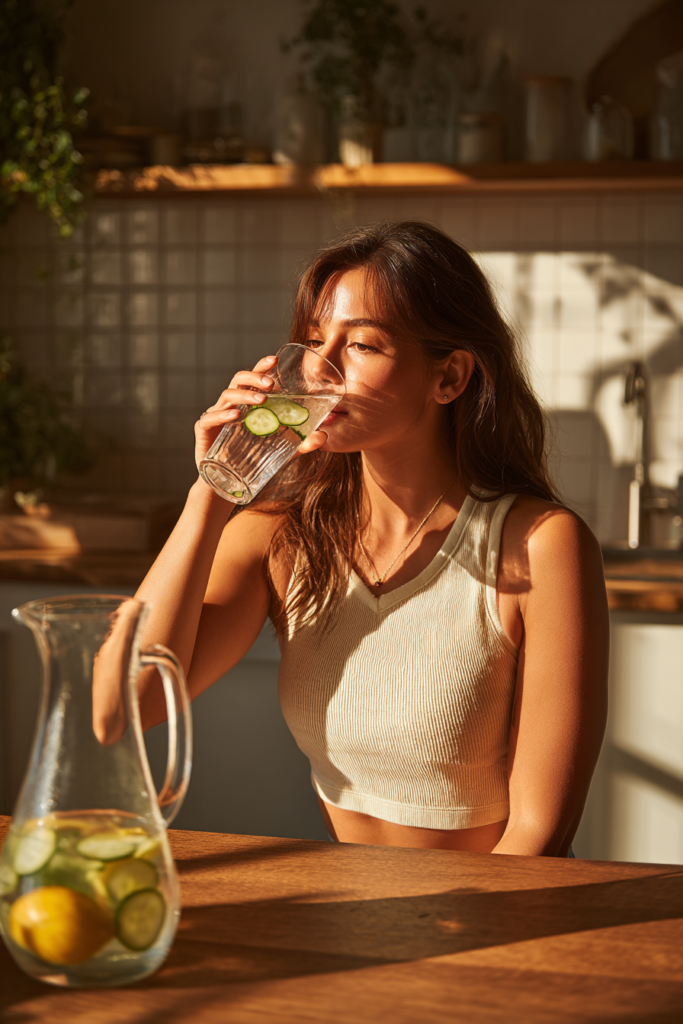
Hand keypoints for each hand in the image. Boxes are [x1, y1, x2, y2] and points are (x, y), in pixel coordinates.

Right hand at [194, 355, 327, 471]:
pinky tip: (234, 415)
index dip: (262, 367)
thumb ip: (301, 443)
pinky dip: (222, 415)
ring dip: (245, 395)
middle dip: (255, 377)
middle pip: (238, 380)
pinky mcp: (204, 431)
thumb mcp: (281, 451)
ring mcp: (215, 416)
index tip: (275, 360)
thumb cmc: (251, 460)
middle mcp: (230, 405)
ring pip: (227, 396)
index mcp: (247, 404)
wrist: (225, 483)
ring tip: (261, 400)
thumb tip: (323, 435)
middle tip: (271, 384)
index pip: (253, 379)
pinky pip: (210, 418)